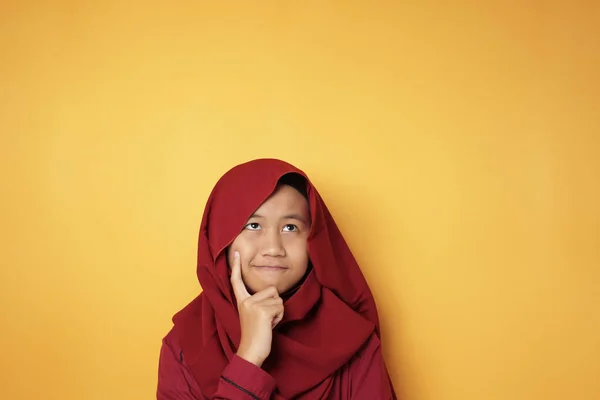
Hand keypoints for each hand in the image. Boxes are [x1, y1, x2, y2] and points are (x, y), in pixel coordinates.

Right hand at [231, 251, 283, 366]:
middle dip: (275, 304)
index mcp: (241, 301)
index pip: (237, 281)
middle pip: (272, 290)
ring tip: (267, 323)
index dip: (236, 267)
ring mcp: (253, 305)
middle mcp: (246, 301)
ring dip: (278, 312)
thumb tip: (272, 293)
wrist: (251, 352)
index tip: (236, 253)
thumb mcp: (253, 315)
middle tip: (265, 319)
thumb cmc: (255, 335)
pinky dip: (279, 318)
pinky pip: (280, 307)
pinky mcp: (262, 311)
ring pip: (279, 299)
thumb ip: (258, 302)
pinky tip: (270, 326)